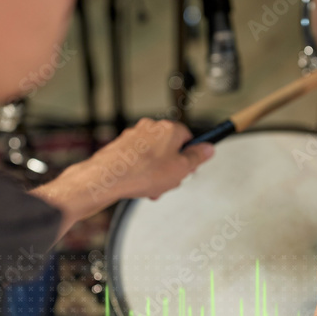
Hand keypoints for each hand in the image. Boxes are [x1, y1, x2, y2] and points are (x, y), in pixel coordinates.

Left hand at [91, 118, 213, 199]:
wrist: (108, 178)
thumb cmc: (142, 172)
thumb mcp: (181, 169)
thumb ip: (197, 157)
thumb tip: (208, 148)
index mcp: (169, 129)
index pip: (188, 137)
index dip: (190, 156)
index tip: (189, 167)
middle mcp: (151, 128)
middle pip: (170, 147)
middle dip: (171, 167)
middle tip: (170, 181)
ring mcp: (134, 136)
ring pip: (153, 155)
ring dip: (156, 172)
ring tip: (152, 187)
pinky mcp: (121, 146)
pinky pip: (138, 159)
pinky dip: (141, 171)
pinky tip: (138, 185)